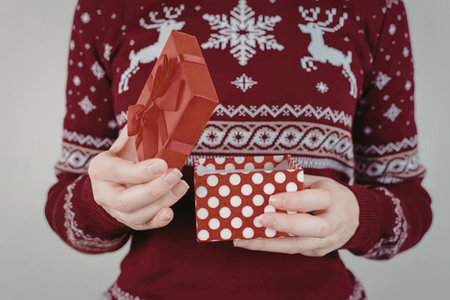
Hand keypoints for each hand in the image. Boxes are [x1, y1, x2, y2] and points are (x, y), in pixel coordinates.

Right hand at [88, 126, 189, 229]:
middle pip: (126, 200)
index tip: (163, 164)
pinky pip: (141, 226)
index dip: (140, 171)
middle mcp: (103, 193)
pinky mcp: (127, 220)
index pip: (118, 172)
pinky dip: (157, 221)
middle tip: (175, 175)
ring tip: (181, 186)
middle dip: (153, 190)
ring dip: (162, 202)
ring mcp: (115, 210)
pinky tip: (170, 212)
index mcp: (101, 168)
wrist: (112, 180)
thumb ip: (135, 130)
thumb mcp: (125, 141)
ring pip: (136, 215)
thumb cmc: (124, 156)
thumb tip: (150, 111)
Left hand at [233, 175, 358, 255]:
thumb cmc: (329, 194)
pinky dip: (272, 246)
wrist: (355, 216)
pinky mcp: (318, 252)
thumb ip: (298, 183)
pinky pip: (293, 249)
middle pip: (312, 228)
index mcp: (333, 199)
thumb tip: (266, 182)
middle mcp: (334, 222)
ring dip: (269, 244)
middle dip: (284, 225)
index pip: (315, 200)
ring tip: (244, 240)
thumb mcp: (319, 182)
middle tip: (259, 220)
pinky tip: (253, 243)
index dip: (294, 201)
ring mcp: (327, 241)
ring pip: (298, 246)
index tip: (272, 199)